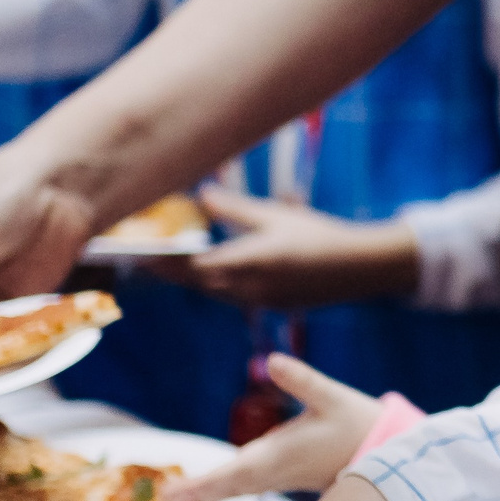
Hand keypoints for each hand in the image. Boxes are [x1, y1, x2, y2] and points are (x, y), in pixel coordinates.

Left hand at [147, 187, 418, 307]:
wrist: (360, 267)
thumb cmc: (319, 235)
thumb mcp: (275, 216)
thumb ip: (234, 209)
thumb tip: (200, 196)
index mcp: (249, 264)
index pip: (193, 268)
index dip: (164, 264)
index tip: (139, 256)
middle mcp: (249, 288)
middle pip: (198, 283)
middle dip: (171, 272)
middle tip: (143, 260)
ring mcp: (260, 300)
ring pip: (214, 291)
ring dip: (192, 279)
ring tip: (167, 265)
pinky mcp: (270, 304)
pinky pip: (232, 295)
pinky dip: (215, 283)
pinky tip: (209, 270)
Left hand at [161, 353, 382, 500]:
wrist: (382, 454)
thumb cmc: (357, 423)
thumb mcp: (333, 396)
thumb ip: (303, 380)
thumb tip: (274, 360)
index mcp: (283, 454)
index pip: (239, 471)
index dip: (208, 482)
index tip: (181, 491)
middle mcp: (276, 471)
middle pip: (231, 485)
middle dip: (200, 492)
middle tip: (167, 497)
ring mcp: (278, 477)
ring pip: (236, 488)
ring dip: (207, 493)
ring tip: (175, 499)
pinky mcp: (282, 475)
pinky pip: (245, 487)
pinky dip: (223, 489)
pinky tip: (205, 491)